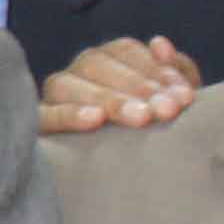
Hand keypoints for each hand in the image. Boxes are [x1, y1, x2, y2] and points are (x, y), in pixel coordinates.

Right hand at [37, 35, 201, 138]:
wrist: (128, 179)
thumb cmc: (151, 133)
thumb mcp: (168, 101)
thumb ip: (173, 72)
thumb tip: (160, 44)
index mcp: (107, 60)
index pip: (125, 50)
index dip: (156, 68)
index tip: (184, 96)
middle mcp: (78, 72)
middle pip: (99, 64)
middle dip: (138, 87)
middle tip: (167, 110)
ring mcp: (54, 96)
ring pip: (70, 84)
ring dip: (109, 99)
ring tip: (141, 118)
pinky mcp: (39, 124)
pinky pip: (45, 115)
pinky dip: (69, 114)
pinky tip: (95, 119)